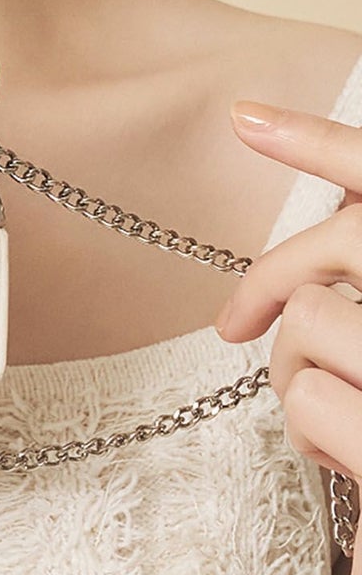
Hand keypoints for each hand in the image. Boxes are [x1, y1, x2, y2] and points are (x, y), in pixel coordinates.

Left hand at [217, 101, 361, 574]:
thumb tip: (315, 275)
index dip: (315, 140)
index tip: (244, 117)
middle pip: (333, 252)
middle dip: (277, 283)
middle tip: (237, 321)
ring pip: (312, 320)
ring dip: (297, 369)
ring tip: (329, 418)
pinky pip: (315, 400)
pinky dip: (315, 430)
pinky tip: (337, 457)